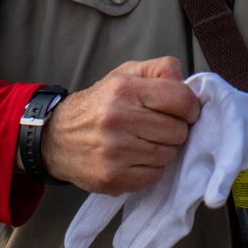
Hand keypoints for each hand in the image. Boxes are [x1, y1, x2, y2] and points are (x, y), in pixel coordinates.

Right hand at [43, 56, 201, 193]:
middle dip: (176, 129)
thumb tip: (188, 84)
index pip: (181, 99)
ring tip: (146, 141)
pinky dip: (151, 168)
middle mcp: (118, 119)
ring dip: (164, 150)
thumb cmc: (100, 103)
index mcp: (125, 89)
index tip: (185, 111)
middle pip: (178, 131)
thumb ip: (161, 69)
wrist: (56, 137)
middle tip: (159, 127)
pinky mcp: (112, 178)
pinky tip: (136, 158)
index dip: (191, 107)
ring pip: (168, 155)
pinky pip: (154, 176)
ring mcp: (114, 152)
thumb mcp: (126, 74)